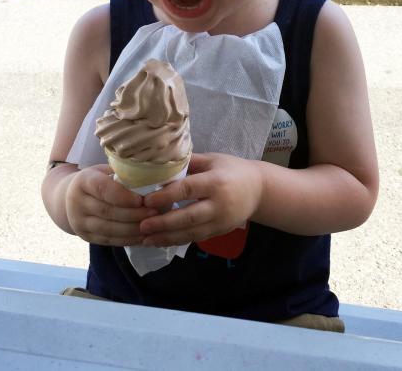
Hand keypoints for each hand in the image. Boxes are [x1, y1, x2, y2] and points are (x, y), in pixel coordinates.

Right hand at [65, 164, 158, 246]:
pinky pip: (109, 240)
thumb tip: (150, 178)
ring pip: (109, 229)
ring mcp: (79, 222)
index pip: (102, 189)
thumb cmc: (98, 179)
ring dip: (132, 229)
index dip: (123, 196)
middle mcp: (77, 202)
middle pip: (107, 211)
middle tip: (154, 213)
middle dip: (133, 214)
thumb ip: (122, 174)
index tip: (141, 200)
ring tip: (151, 226)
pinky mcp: (85, 237)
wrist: (71, 197)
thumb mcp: (106, 171)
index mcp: (83, 181)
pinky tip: (143, 237)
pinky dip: (127, 240)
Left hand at [139, 153, 263, 247]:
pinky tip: (161, 241)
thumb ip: (189, 163)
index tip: (146, 200)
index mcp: (216, 181)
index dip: (166, 195)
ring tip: (146, 239)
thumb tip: (161, 163)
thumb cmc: (232, 169)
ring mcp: (220, 221)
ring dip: (167, 237)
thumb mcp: (213, 159)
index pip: (188, 190)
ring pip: (191, 232)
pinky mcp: (220, 231)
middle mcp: (219, 204)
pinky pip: (196, 238)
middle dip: (163, 223)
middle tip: (142, 226)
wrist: (259, 190)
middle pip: (188, 216)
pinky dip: (177, 240)